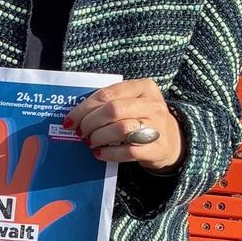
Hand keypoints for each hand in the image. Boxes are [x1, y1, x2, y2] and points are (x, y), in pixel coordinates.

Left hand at [63, 79, 183, 172]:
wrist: (172, 141)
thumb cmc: (141, 118)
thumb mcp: (132, 103)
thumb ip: (109, 103)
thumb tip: (75, 115)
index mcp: (144, 87)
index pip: (108, 93)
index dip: (84, 108)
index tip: (69, 120)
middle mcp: (153, 104)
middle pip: (113, 110)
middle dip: (90, 122)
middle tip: (80, 132)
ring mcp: (157, 126)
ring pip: (121, 129)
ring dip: (98, 137)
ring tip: (89, 142)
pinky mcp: (157, 148)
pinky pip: (128, 151)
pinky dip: (109, 153)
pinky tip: (99, 153)